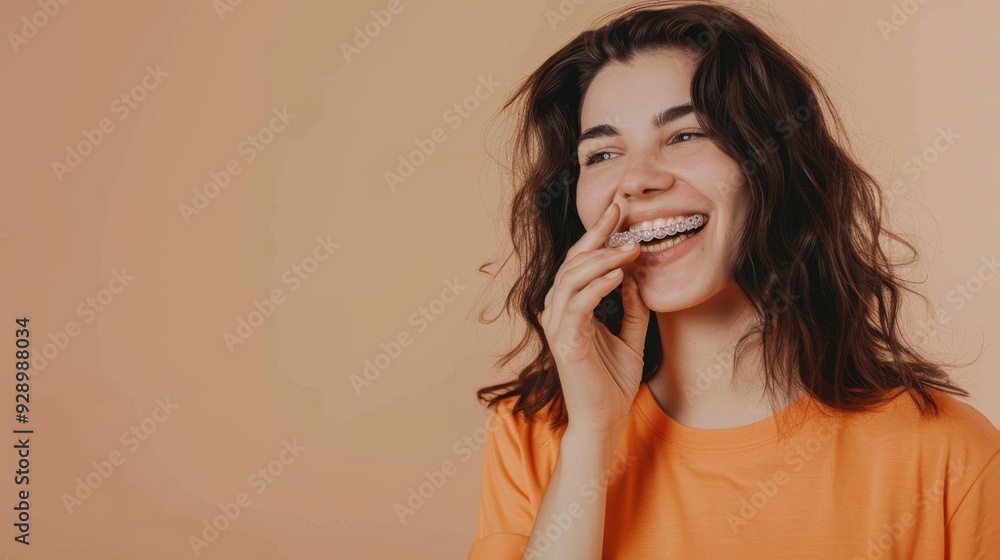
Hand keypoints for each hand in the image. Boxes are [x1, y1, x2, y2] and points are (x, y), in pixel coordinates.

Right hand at [538, 202, 650, 434]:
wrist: (605, 421)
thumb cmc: (612, 383)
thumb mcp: (631, 337)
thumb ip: (632, 308)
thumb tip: (634, 277)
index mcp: (570, 308)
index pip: (580, 262)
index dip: (598, 235)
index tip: (619, 211)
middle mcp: (558, 312)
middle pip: (573, 262)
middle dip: (597, 234)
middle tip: (621, 211)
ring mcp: (558, 326)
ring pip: (572, 278)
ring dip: (602, 259)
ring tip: (630, 246)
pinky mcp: (565, 342)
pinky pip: (578, 305)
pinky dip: (597, 286)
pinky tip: (618, 275)